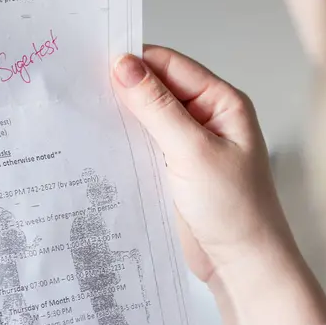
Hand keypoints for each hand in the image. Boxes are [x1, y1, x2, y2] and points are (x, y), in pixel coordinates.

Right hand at [111, 46, 325, 324]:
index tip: (97, 61)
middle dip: (125, 88)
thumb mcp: (193, 151)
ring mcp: (190, 145)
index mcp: (222, 103)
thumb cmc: (235, 209)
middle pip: (159, 89)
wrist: (242, 263)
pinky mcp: (176, 169)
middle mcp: (207, 118)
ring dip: (122, 116)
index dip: (136, 61)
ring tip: (84, 111)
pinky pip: (146, 145)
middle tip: (83, 86)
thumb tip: (125, 65)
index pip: (172, 66)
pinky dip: (126, 141)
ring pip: (149, 118)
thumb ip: (158, 107)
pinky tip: (101, 141)